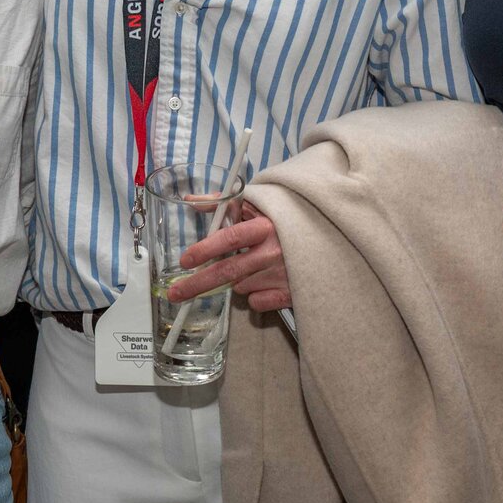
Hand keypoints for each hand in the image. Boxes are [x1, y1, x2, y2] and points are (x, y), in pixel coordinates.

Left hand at [165, 209, 290, 311]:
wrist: (326, 233)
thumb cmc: (287, 219)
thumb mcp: (258, 205)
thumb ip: (224, 204)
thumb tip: (191, 200)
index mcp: (264, 226)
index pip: (229, 238)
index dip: (205, 250)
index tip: (185, 261)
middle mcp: (273, 252)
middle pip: (227, 271)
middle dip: (197, 284)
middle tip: (176, 294)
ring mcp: (283, 275)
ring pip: (240, 286)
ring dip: (236, 280)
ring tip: (251, 266)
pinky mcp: (292, 293)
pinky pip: (257, 302)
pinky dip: (254, 295)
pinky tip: (264, 281)